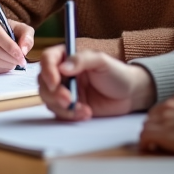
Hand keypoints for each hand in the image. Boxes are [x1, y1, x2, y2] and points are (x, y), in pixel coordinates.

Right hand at [0, 16, 33, 72]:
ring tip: (14, 63)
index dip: (10, 46)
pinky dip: (0, 69)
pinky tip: (5, 65)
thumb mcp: (18, 28)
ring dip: (6, 65)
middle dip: (11, 58)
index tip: (22, 56)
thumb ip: (26, 36)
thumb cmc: (5, 31)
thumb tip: (24, 51)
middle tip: (21, 62)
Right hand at [37, 45, 155, 120]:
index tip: (54, 82)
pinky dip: (71, 115)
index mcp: (67, 57)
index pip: (48, 59)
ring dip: (63, 107)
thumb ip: (82, 60)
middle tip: (69, 100)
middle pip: (43, 82)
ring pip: (49, 99)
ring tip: (84, 109)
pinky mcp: (69, 107)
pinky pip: (60, 113)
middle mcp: (62, 74)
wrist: (129, 94)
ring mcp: (64, 91)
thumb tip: (63, 67)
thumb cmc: (117, 73)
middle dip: (54, 93)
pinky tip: (86, 113)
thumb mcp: (102, 61)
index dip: (47, 70)